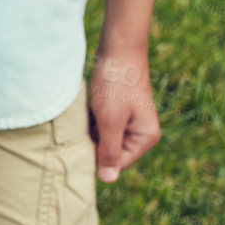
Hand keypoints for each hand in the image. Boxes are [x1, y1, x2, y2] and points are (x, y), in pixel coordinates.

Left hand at [89, 46, 161, 183]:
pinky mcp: (118, 106)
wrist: (118, 46)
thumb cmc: (116, 83)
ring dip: (91, 129)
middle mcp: (141, 131)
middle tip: (80, 127)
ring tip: (83, 116)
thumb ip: (109, 150)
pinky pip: (102, 121)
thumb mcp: (110, 119)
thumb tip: (108, 179)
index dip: (97, 155)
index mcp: (146, 137)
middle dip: (94, 141)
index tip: (79, 143)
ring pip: (104, 135)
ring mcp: (130, 118)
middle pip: (111, 149)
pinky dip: (92, 118)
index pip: (117, 162)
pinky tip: (84, 108)